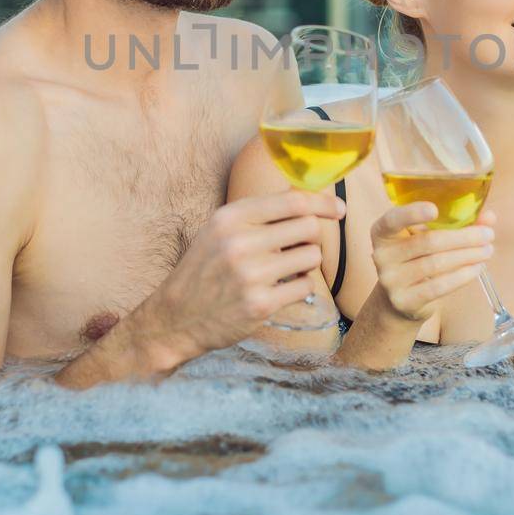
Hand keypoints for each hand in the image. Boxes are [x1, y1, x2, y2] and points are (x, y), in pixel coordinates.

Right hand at [145, 189, 342, 358]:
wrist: (175, 317)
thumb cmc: (204, 270)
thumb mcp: (220, 230)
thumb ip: (258, 213)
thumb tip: (307, 197)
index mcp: (231, 217)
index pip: (292, 201)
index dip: (322, 203)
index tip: (338, 209)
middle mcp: (240, 242)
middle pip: (308, 227)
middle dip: (311, 237)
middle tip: (297, 248)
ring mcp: (251, 275)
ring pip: (312, 257)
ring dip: (306, 264)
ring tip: (286, 270)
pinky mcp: (261, 304)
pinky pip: (306, 287)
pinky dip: (300, 288)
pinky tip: (281, 290)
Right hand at [369, 203, 495, 321]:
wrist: (400, 300)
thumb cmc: (417, 259)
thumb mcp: (428, 237)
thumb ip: (455, 223)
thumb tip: (488, 217)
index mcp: (383, 231)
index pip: (393, 219)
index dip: (412, 213)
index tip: (435, 209)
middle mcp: (381, 255)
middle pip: (428, 242)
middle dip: (463, 237)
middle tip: (488, 234)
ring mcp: (390, 280)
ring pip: (436, 264)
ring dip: (467, 256)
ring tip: (487, 251)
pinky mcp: (404, 301)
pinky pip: (438, 287)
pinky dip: (462, 276)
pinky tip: (477, 268)